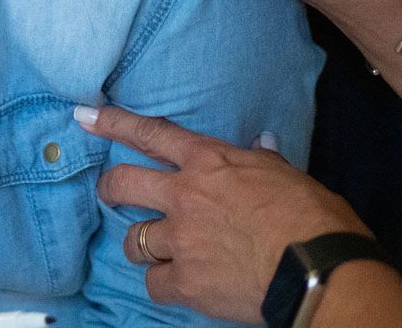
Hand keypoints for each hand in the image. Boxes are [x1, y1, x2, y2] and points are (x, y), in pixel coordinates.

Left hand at [85, 104, 365, 322]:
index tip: (83, 117)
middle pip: (123, 184)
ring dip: (141, 245)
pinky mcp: (186, 282)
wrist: (318, 269)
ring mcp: (181, 239)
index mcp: (208, 161)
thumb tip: (260, 146)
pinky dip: (163, 285)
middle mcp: (184, 195)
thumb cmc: (312, 217)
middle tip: (110, 193)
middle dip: (110, 187)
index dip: (112, 123)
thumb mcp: (284, 174)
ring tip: (156, 251)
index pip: (149, 134)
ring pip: (133, 239)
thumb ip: (260, 161)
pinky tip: (179, 285)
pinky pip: (154, 284)